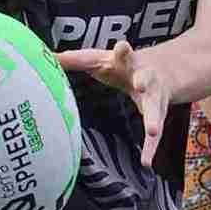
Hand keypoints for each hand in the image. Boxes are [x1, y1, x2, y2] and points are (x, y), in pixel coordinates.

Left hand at [57, 40, 168, 166]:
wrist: (164, 69)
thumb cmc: (121, 65)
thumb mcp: (99, 59)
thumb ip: (75, 59)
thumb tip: (47, 57)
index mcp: (128, 62)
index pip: (125, 53)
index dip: (123, 50)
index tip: (123, 46)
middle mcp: (145, 77)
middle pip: (145, 78)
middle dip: (144, 80)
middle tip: (141, 85)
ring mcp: (154, 97)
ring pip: (155, 108)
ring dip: (153, 118)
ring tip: (151, 130)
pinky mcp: (158, 114)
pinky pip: (156, 133)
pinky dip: (150, 148)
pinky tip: (146, 162)